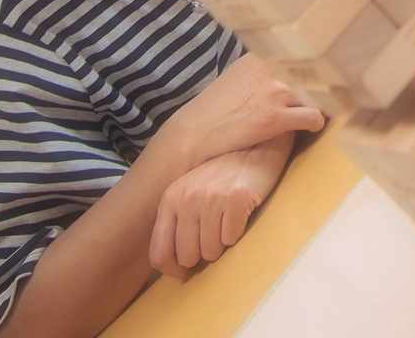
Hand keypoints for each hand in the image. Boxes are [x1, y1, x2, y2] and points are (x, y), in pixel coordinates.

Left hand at [149, 134, 293, 277]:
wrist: (256, 146)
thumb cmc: (223, 175)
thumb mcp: (190, 192)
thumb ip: (176, 222)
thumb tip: (170, 265)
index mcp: (170, 198)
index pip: (158, 254)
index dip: (173, 269)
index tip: (185, 268)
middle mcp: (187, 197)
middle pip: (187, 257)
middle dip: (202, 253)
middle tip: (214, 232)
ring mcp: (211, 197)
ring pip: (211, 252)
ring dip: (222, 243)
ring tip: (227, 218)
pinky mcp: (236, 198)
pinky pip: (232, 239)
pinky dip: (237, 232)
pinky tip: (239, 211)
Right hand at [158, 54, 323, 174]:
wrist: (194, 133)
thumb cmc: (216, 106)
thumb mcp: (238, 74)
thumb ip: (261, 66)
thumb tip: (277, 61)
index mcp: (262, 56)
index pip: (302, 51)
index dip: (318, 60)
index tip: (330, 62)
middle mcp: (270, 69)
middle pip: (315, 68)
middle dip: (329, 78)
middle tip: (339, 85)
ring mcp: (274, 92)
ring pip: (319, 90)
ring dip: (327, 100)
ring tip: (333, 106)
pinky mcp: (275, 118)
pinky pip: (313, 117)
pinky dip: (318, 122)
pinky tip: (315, 126)